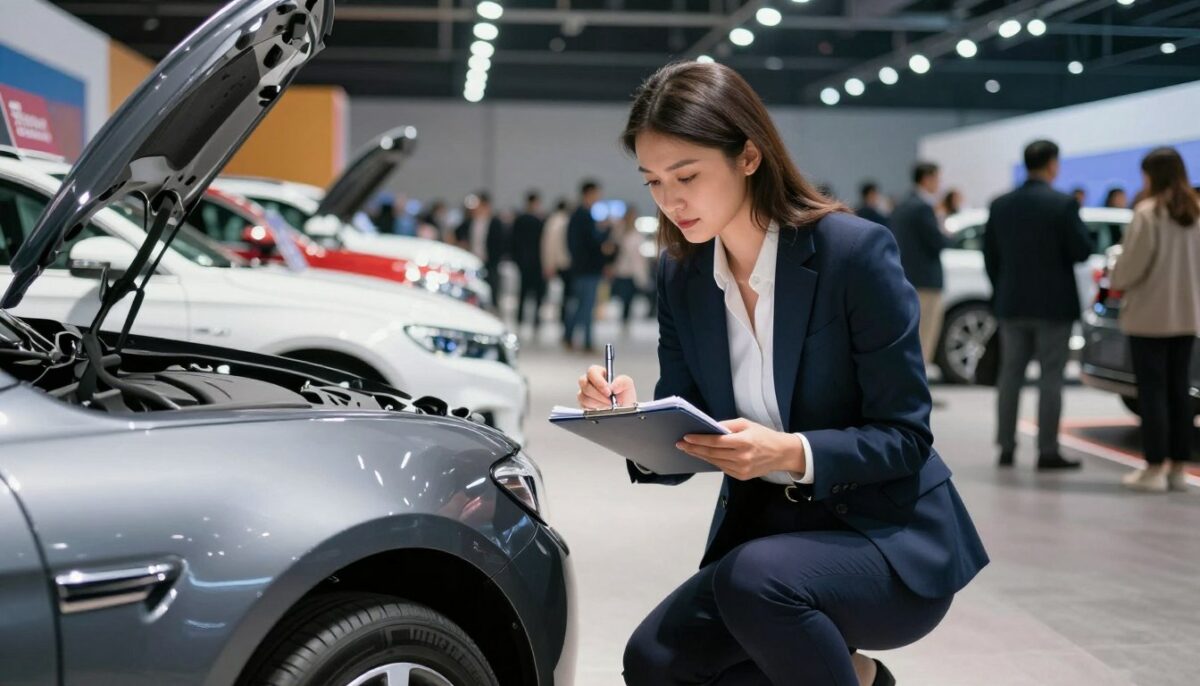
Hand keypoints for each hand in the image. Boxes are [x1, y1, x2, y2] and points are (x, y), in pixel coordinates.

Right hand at [577, 365, 636, 409]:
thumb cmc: (624, 397)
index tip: (608, 391)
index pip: (592, 371)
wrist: (624, 411)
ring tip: (609, 406)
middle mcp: (590, 383)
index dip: (598, 381)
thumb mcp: (627, 385)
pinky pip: (584, 408)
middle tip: (610, 400)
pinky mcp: (584, 406)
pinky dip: (595, 410)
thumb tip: (612, 386)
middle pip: (584, 383)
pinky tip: (603, 410)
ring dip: (598, 403)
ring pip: (584, 397)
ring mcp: (585, 394)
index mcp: (599, 374)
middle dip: (598, 394)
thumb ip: (622, 381)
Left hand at [677, 418, 805, 480]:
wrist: (782, 454)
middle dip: (694, 448)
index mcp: (744, 442)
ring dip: (700, 455)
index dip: (699, 440)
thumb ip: (728, 426)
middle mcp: (742, 457)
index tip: (686, 437)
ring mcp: (742, 469)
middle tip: (680, 444)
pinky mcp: (741, 476)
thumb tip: (709, 427)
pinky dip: (712, 461)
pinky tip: (703, 455)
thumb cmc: (763, 435)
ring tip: (688, 449)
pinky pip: (722, 468)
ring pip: (715, 462)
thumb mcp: (747, 424)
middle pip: (712, 453)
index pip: (716, 441)